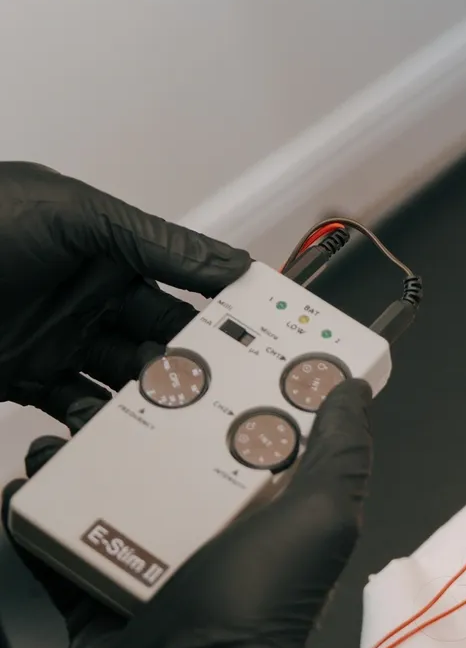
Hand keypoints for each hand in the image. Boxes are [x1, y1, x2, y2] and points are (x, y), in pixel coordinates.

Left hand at [0, 163, 249, 421]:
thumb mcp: (71, 214)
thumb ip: (152, 240)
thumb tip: (225, 259)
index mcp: (109, 247)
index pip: (183, 279)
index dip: (221, 305)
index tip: (259, 332)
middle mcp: (90, 295)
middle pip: (160, 339)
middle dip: (191, 363)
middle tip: (218, 390)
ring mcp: (59, 340)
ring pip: (124, 380)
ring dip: (148, 400)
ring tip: (170, 419)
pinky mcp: (25, 379)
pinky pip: (73, 410)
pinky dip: (94, 426)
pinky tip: (110, 432)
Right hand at [3, 378, 373, 647]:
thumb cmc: (258, 615)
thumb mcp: (321, 517)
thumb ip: (341, 453)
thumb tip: (353, 391)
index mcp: (268, 511)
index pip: (252, 431)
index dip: (232, 389)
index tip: (205, 350)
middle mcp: (211, 532)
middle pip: (173, 452)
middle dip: (144, 415)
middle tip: (117, 382)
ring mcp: (151, 562)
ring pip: (111, 489)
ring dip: (85, 456)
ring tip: (66, 426)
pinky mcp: (98, 590)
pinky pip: (63, 541)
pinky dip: (41, 513)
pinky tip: (30, 485)